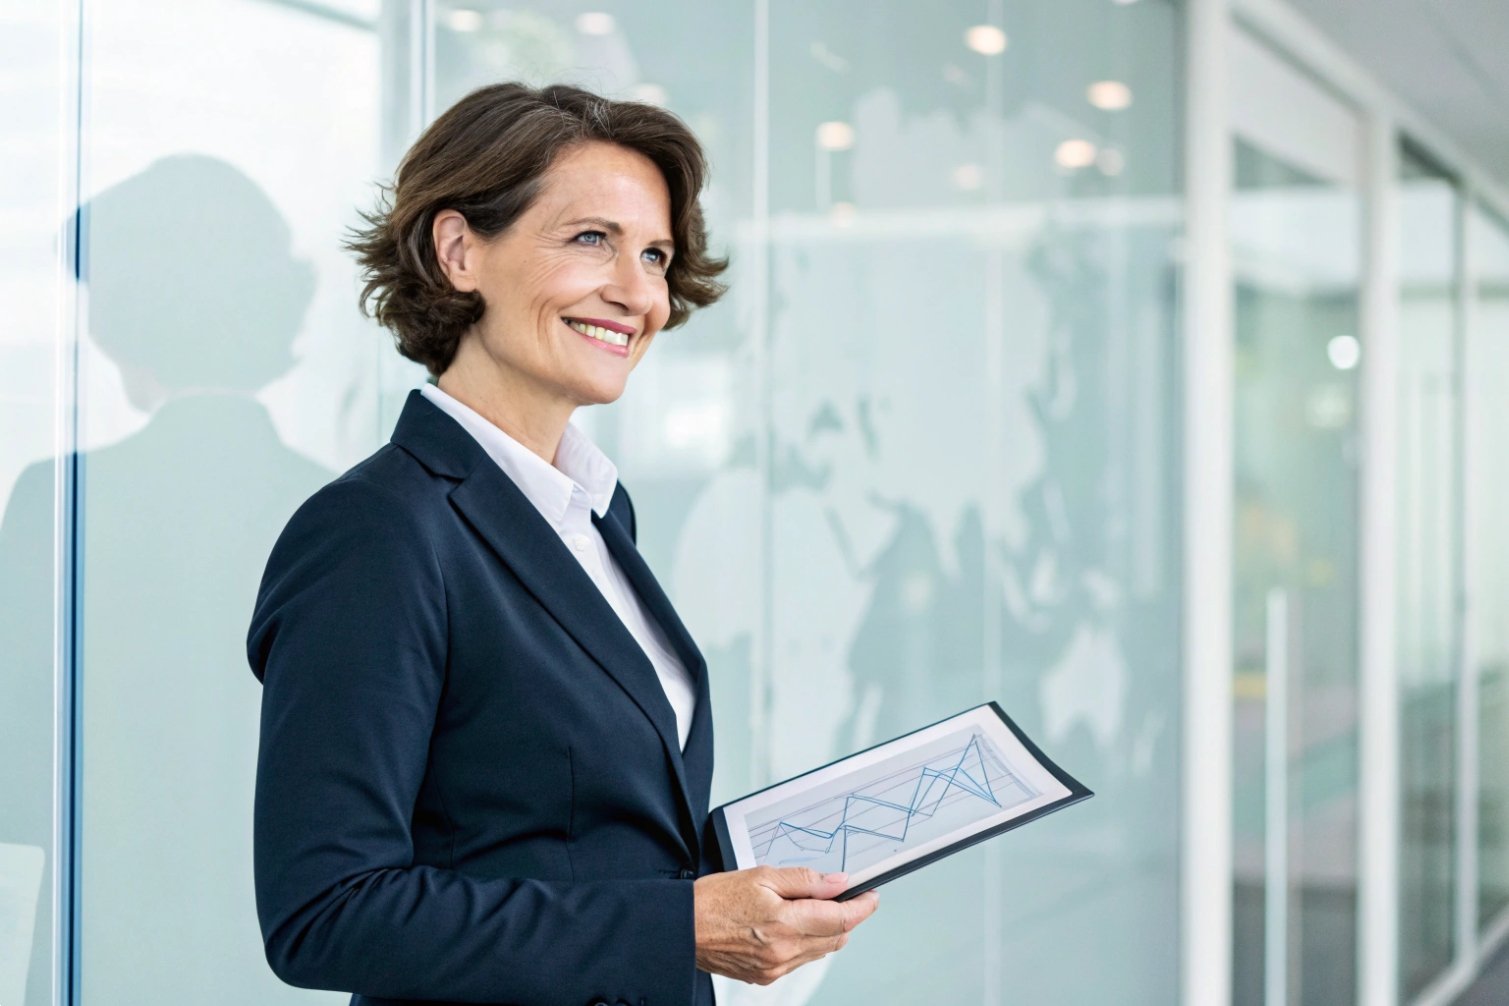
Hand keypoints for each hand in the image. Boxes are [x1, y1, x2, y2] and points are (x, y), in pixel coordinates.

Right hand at [693, 866, 879, 984]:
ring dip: (828, 930)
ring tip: (816, 907)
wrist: (682, 927)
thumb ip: (804, 880)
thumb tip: (837, 883)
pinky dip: (806, 943)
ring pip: (820, 952)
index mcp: (784, 924)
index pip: (840, 919)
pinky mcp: (766, 976)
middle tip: (847, 896)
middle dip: (848, 918)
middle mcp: (783, 953)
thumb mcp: (761, 875)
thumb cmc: (715, 899)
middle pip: (835, 939)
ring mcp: (775, 969)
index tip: (870, 896)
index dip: (862, 907)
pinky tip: (795, 924)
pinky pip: (800, 960)